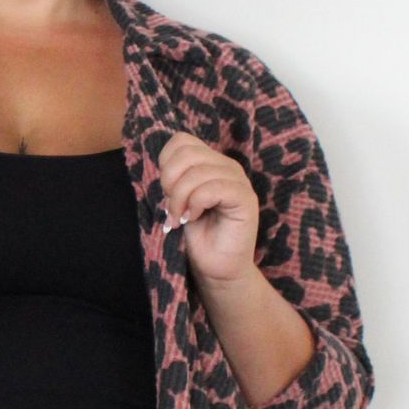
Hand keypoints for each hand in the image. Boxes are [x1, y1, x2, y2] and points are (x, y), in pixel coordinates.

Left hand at [158, 131, 259, 285]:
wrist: (216, 267)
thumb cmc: (197, 236)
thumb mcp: (178, 201)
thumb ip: (174, 178)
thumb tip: (162, 167)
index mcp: (210, 162)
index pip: (181, 141)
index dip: (166, 164)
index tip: (166, 192)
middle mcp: (226, 165)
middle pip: (187, 153)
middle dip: (170, 182)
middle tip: (172, 207)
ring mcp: (238, 180)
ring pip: (197, 172)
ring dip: (180, 199)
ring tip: (181, 217)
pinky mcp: (245, 198)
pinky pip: (212, 188)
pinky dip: (195, 204)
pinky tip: (194, 218)